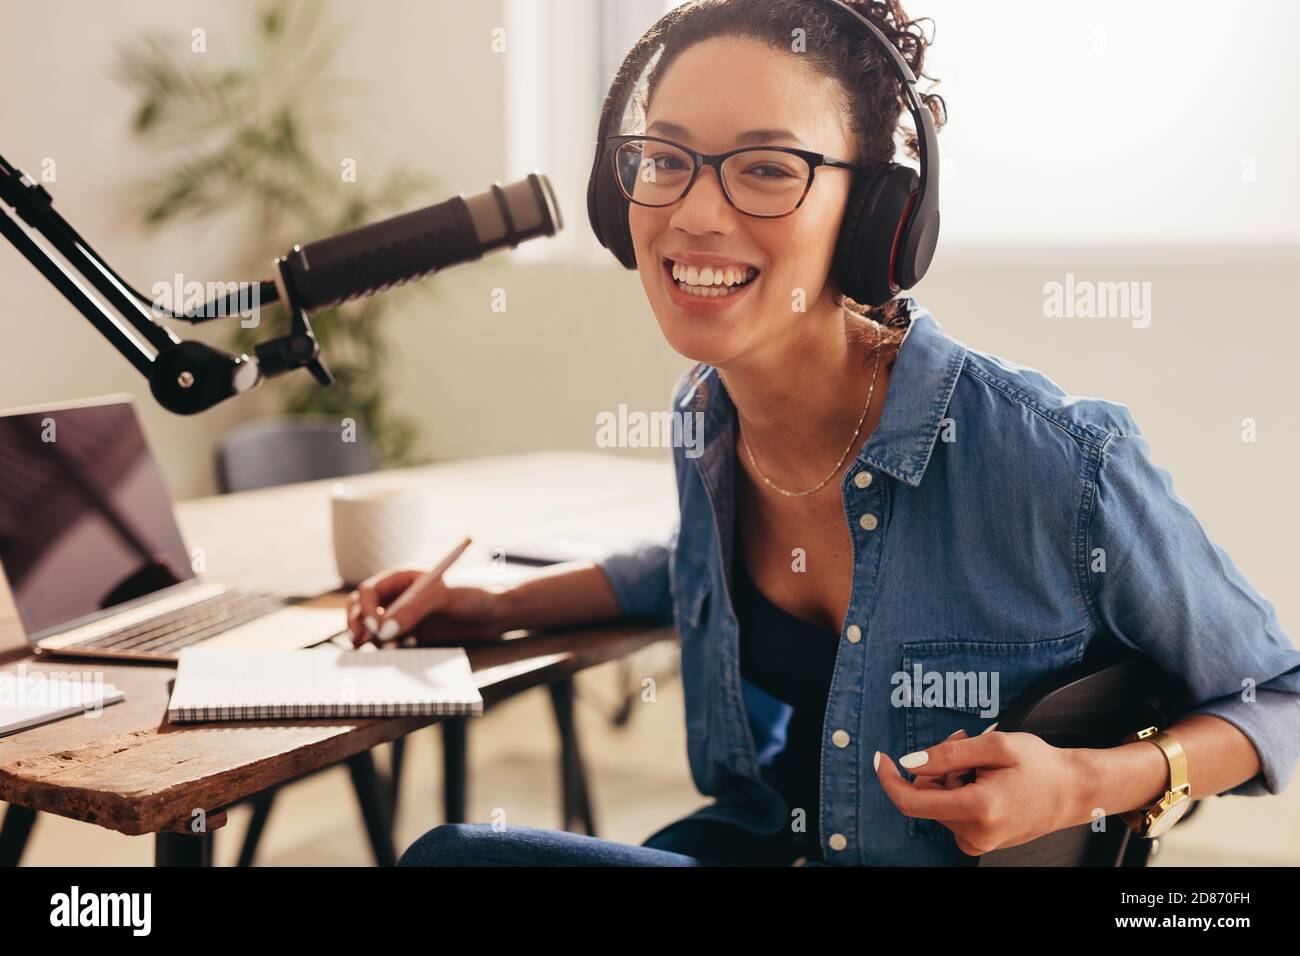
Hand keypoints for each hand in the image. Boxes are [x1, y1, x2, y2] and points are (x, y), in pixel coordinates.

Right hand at [346, 567, 505, 646]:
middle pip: (361, 609)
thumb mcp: (444, 598)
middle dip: (358, 625)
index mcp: (402, 578)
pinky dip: (387, 649)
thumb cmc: (473, 596)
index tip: (373, 627)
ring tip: (395, 649)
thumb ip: (414, 611)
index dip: (365, 609)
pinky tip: (402, 651)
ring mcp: (401, 616)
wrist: (493, 615)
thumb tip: (384, 631)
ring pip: (371, 628)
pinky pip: (387, 642)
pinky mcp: (409, 634)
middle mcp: (397, 596)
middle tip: (361, 642)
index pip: (369, 591)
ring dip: (374, 640)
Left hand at [875, 728, 1086, 855]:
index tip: (881, 759)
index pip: (913, 802)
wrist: (1072, 792)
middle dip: (937, 764)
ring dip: (952, 775)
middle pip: (927, 794)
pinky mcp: (978, 842)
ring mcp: (977, 842)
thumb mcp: (995, 745)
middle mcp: (975, 832)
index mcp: (978, 808)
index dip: (890, 780)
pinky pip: (952, 811)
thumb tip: (910, 763)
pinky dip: (960, 790)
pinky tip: (983, 779)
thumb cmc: (1040, 765)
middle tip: (962, 740)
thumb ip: (948, 753)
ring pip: (940, 800)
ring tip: (982, 762)